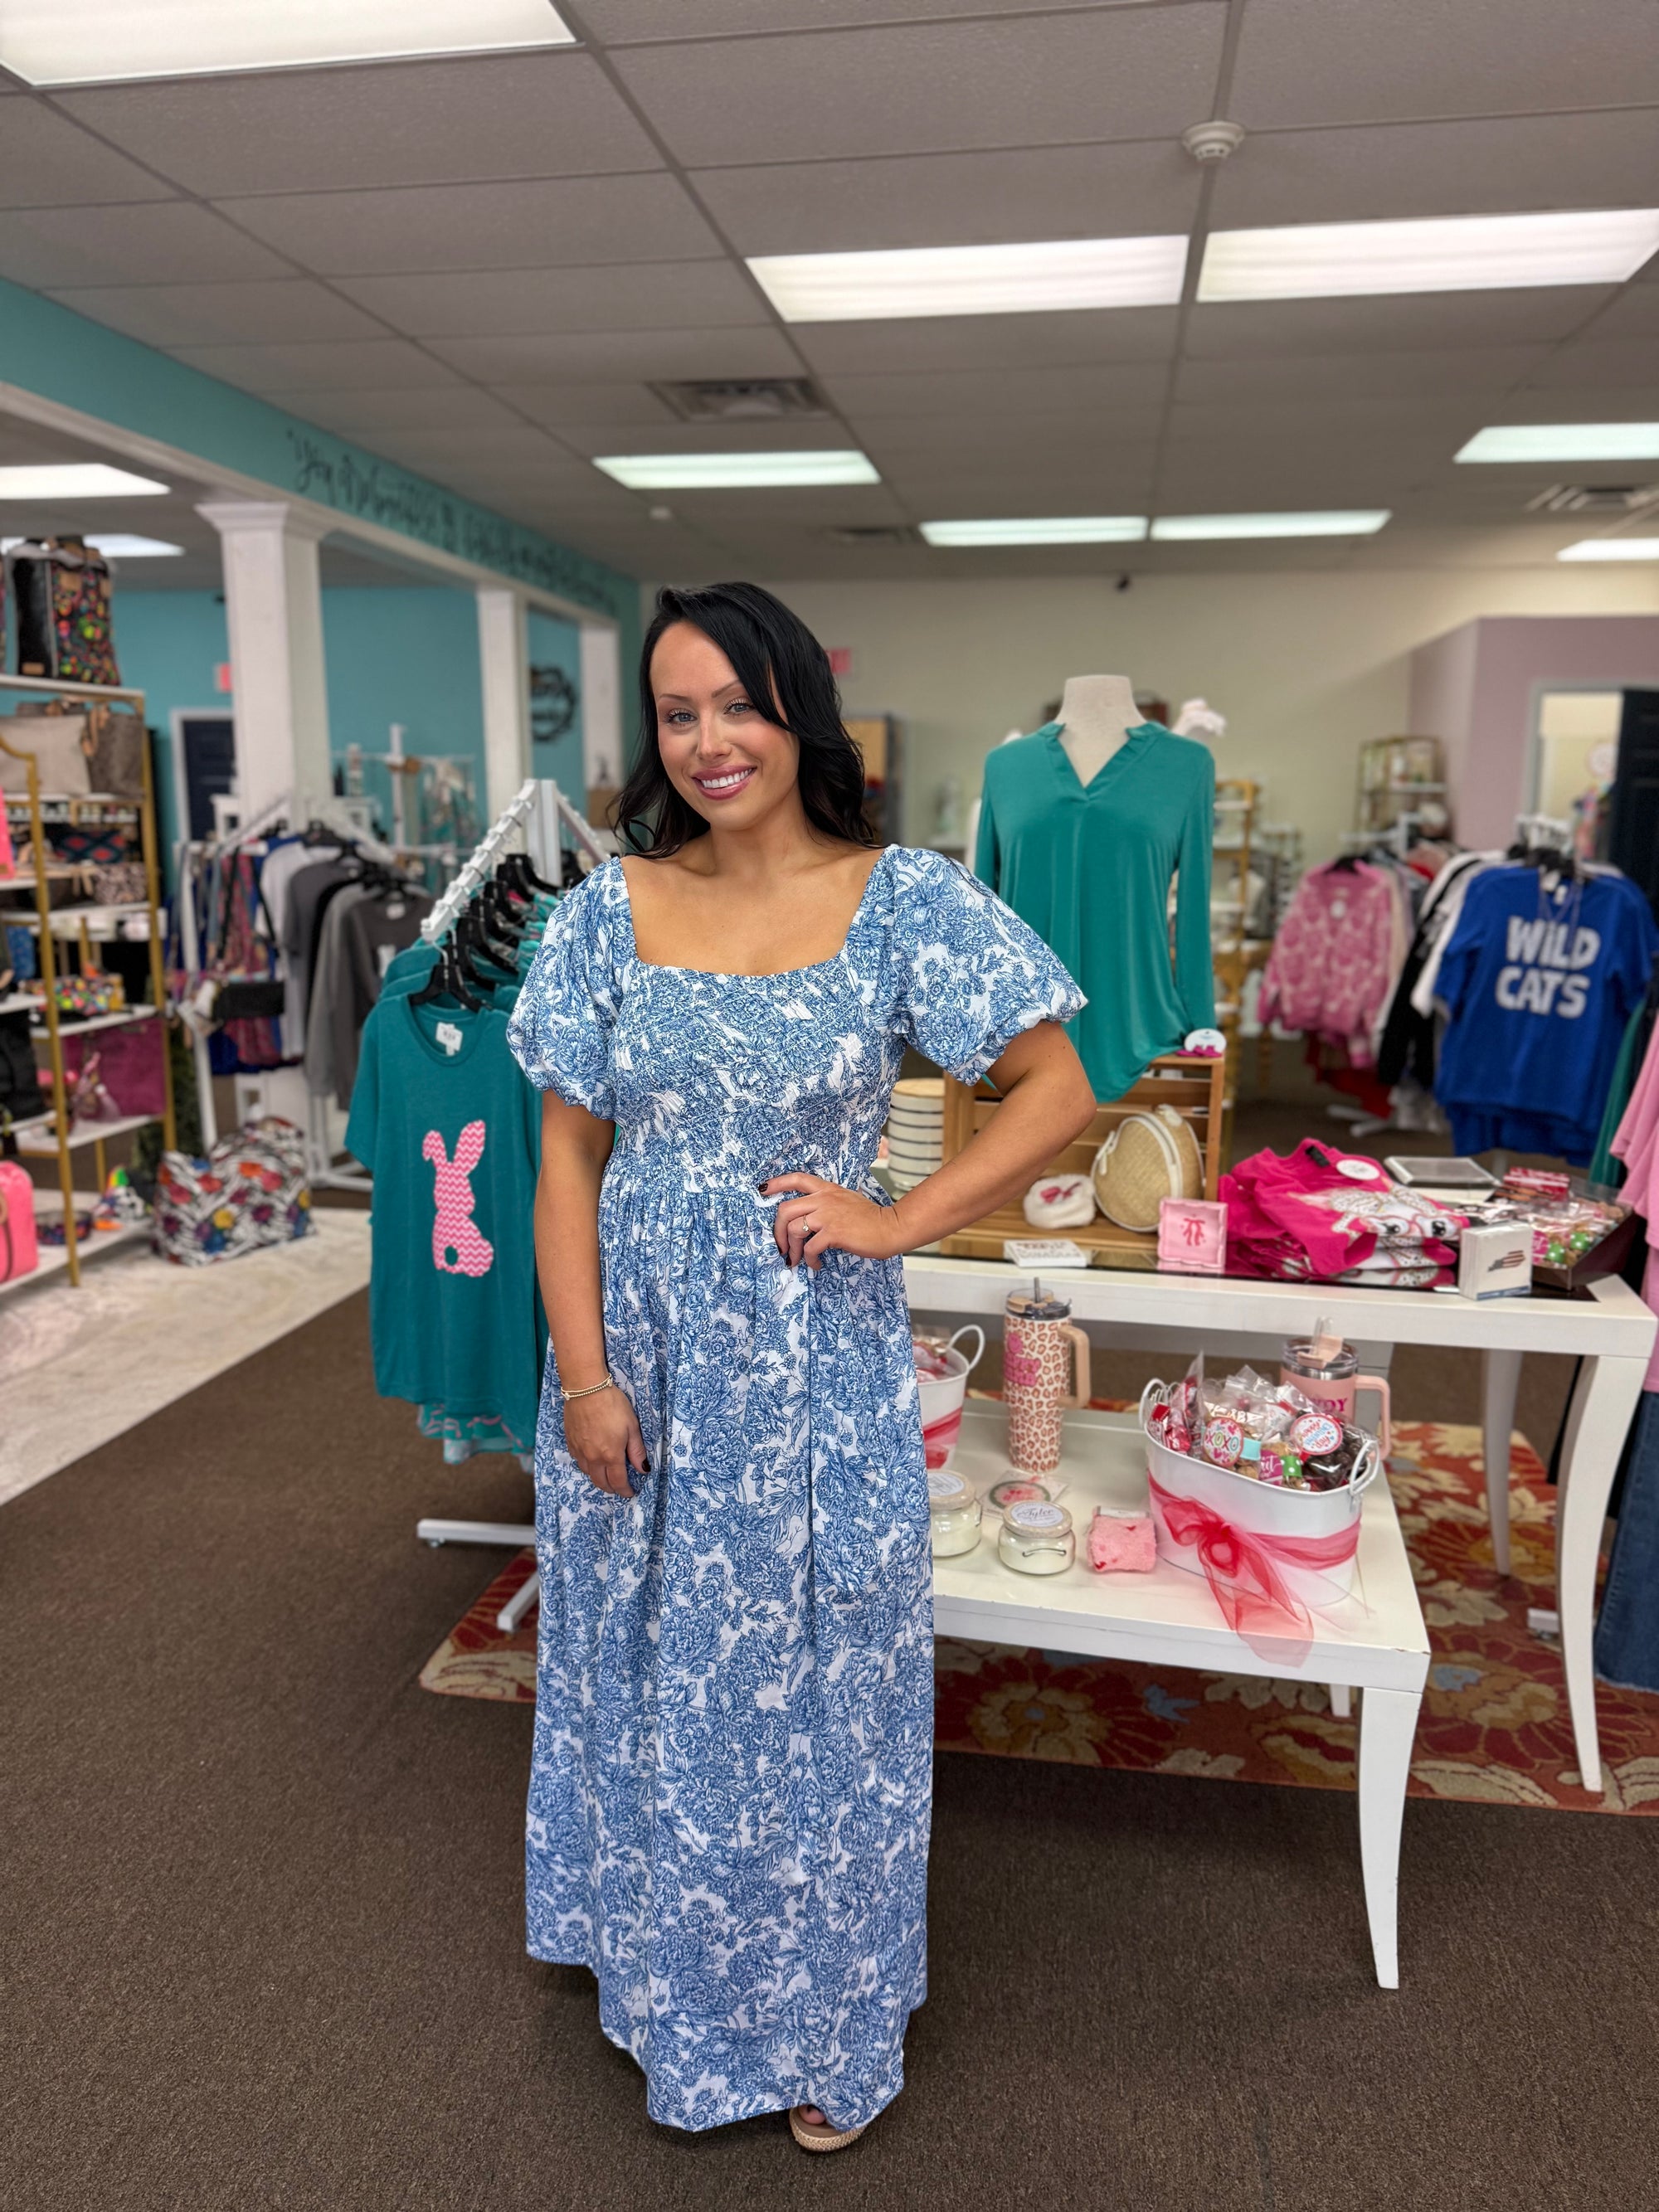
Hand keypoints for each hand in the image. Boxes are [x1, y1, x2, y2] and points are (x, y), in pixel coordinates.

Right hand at [562, 1382, 647, 1497]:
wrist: (585, 1389)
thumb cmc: (612, 1405)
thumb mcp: (632, 1426)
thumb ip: (637, 1450)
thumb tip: (643, 1469)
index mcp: (611, 1455)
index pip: (618, 1482)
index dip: (625, 1491)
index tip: (630, 1493)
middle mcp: (593, 1458)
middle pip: (600, 1482)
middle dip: (611, 1488)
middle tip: (619, 1487)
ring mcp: (579, 1451)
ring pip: (588, 1473)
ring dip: (598, 1478)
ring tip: (606, 1474)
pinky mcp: (570, 1442)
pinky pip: (579, 1461)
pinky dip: (587, 1466)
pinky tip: (592, 1459)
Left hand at [762, 1172, 903, 1270]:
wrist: (890, 1227)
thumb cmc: (871, 1218)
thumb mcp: (847, 1200)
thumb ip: (828, 1203)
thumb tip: (811, 1219)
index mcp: (827, 1189)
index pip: (797, 1179)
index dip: (777, 1183)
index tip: (763, 1190)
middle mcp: (825, 1199)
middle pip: (785, 1209)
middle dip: (777, 1231)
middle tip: (781, 1247)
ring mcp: (828, 1215)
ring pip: (794, 1229)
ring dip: (792, 1249)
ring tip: (798, 1260)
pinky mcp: (834, 1232)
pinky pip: (810, 1248)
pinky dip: (809, 1260)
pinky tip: (816, 1264)